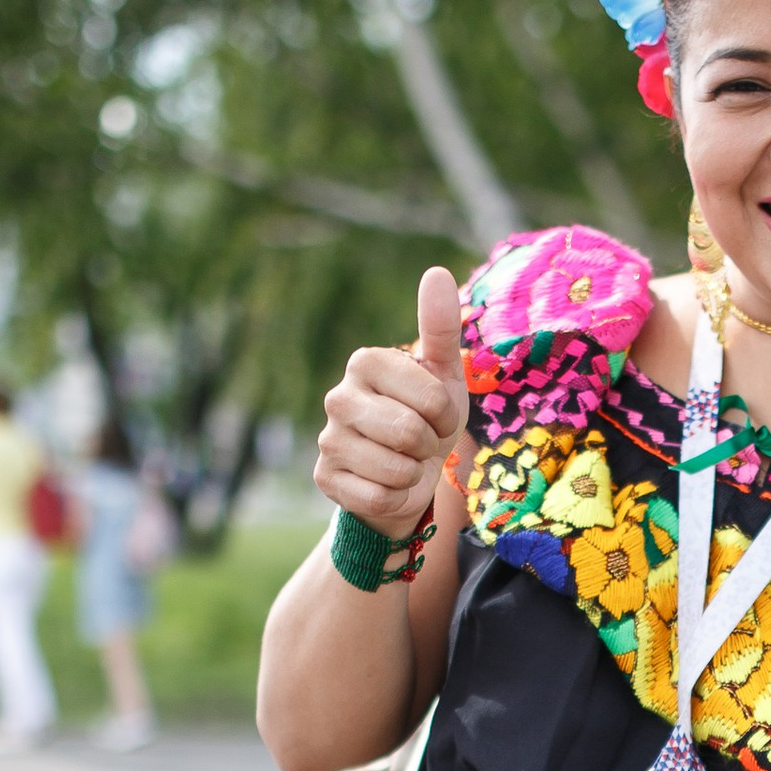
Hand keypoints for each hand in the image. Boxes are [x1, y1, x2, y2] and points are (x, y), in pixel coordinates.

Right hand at [313, 266, 466, 538]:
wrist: (404, 477)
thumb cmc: (426, 419)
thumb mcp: (443, 376)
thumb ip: (440, 328)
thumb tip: (435, 272)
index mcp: (366, 362)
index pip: (432, 399)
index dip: (446, 417)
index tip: (436, 416)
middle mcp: (338, 396)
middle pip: (410, 434)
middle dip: (428, 447)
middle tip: (420, 443)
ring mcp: (327, 438)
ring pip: (395, 469)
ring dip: (412, 475)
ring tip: (403, 463)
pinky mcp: (324, 477)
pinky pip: (378, 498)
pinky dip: (395, 498)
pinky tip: (385, 485)